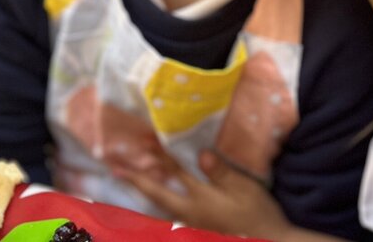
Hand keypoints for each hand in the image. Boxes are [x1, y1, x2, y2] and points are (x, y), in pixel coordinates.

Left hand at [121, 150, 302, 239]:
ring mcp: (190, 224)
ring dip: (144, 190)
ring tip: (130, 179)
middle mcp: (188, 214)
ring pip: (159, 206)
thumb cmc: (256, 214)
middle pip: (156, 194)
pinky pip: (169, 213)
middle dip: (137, 179)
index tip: (140, 143)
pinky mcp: (196, 230)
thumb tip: (200, 153)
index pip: (173, 174)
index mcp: (199, 200)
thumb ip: (220, 173)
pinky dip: (158, 202)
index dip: (156, 157)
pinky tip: (156, 198)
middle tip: (116, 167)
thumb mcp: (243, 189)